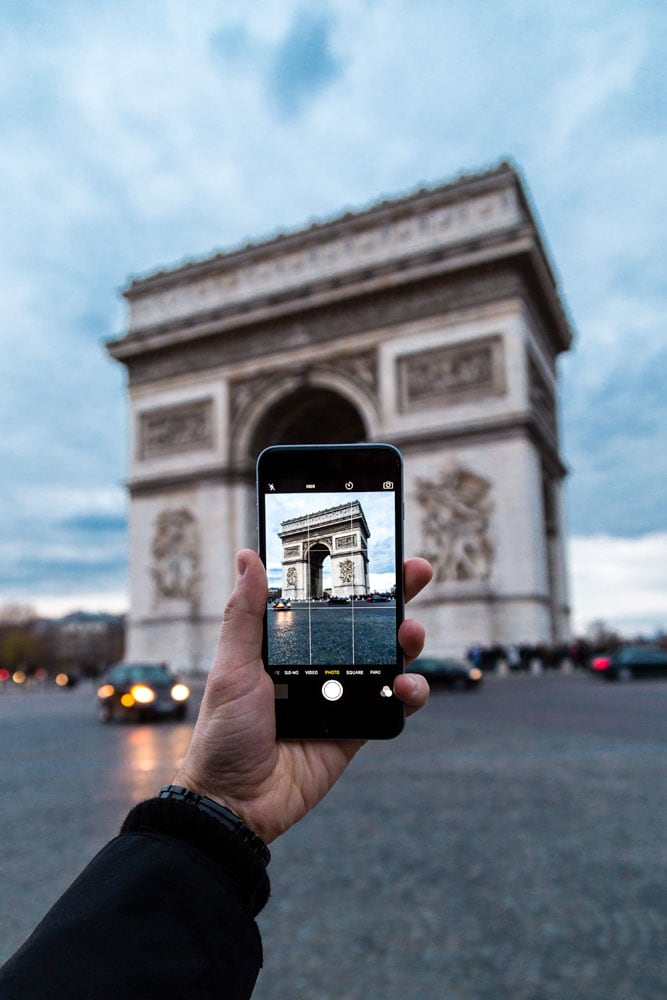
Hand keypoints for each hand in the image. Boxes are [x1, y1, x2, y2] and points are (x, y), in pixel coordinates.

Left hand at [175, 549, 431, 843]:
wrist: (235, 804)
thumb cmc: (223, 734)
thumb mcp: (231, 668)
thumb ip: (244, 615)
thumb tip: (248, 556)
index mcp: (286, 645)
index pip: (325, 600)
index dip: (351, 576)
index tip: (376, 550)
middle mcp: (317, 664)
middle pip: (365, 623)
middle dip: (396, 596)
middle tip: (417, 572)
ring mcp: (341, 695)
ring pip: (388, 658)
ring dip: (408, 641)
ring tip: (411, 634)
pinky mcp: (358, 727)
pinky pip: (393, 704)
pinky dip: (409, 692)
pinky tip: (405, 686)